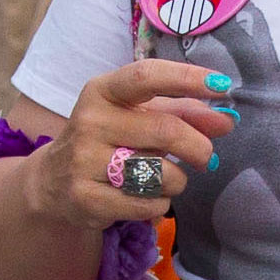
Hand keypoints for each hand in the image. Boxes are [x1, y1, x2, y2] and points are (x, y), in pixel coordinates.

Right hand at [37, 60, 235, 228]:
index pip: (147, 76)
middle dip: (198, 147)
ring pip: (160, 173)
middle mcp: (90, 121)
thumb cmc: (107, 141)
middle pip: (165, 131)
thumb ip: (182, 112)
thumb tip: (227, 119)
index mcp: (102, 91)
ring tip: (167, 179)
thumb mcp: (137, 117)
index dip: (188, 79)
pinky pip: (148, 204)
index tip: (222, 86)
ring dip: (177, 180)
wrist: (52, 181)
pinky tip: (148, 197)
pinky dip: (160, 204)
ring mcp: (84, 161)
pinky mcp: (86, 199)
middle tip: (206, 156)